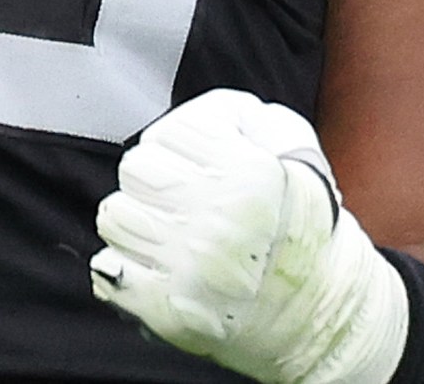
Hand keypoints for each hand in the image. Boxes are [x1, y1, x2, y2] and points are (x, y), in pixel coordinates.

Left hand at [90, 89, 409, 383]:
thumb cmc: (295, 217)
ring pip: (114, 216)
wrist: (317, 308)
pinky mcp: (166, 310)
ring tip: (169, 230)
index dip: (179, 142)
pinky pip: (106, 269)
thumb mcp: (290, 143)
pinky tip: (156, 264)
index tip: (200, 162)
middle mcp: (217, 221)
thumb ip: (236, 113)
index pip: (166, 132)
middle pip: (134, 169)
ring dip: (136, 219)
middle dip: (154, 177)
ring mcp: (189, 269)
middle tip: (180, 196)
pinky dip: (123, 265)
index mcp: (248, 175)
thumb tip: (186, 119)